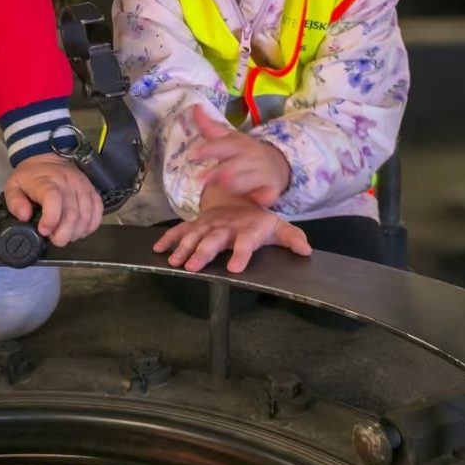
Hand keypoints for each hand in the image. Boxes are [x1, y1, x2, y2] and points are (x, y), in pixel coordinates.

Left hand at [4, 153, 103, 246]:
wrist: (47, 159)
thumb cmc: (32, 176)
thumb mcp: (13, 186)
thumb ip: (15, 202)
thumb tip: (24, 216)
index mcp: (46, 182)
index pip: (53, 199)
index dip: (50, 219)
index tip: (44, 230)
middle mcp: (67, 183)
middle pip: (72, 213)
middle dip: (63, 234)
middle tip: (54, 238)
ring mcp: (82, 186)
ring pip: (86, 215)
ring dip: (76, 232)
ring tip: (66, 234)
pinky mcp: (92, 190)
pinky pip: (98, 211)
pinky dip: (91, 225)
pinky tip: (80, 229)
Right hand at [153, 188, 310, 272]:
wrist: (237, 196)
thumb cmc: (257, 219)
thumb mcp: (276, 226)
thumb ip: (290, 237)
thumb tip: (306, 250)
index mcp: (247, 229)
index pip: (245, 242)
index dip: (241, 254)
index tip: (234, 268)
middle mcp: (225, 227)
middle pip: (214, 240)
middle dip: (203, 252)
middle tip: (194, 266)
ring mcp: (209, 225)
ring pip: (194, 235)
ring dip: (183, 247)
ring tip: (175, 261)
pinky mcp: (196, 224)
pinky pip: (180, 230)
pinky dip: (168, 239)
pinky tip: (158, 249)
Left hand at [188, 104, 290, 206]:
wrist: (277, 164)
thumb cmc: (245, 152)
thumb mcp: (229, 137)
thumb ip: (209, 126)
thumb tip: (195, 107)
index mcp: (238, 144)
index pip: (222, 145)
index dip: (209, 149)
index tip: (196, 153)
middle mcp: (250, 157)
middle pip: (232, 166)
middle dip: (218, 172)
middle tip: (201, 179)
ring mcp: (262, 173)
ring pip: (245, 182)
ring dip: (234, 185)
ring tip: (222, 187)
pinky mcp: (271, 189)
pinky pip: (265, 195)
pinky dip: (260, 197)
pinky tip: (254, 198)